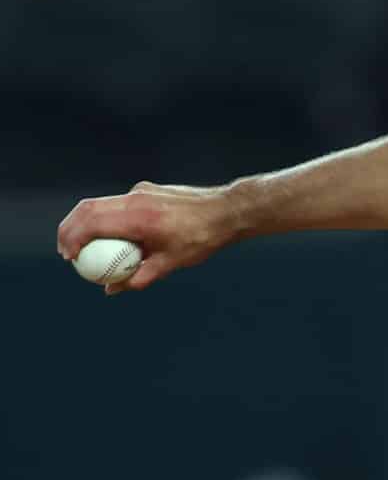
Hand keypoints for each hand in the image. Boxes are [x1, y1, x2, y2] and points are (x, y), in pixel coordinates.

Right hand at [57, 182, 235, 293]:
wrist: (228, 210)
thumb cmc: (202, 238)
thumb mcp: (171, 263)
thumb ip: (139, 277)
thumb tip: (111, 290)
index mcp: (139, 216)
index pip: (92, 222)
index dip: (73, 238)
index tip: (69, 257)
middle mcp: (135, 198)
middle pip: (88, 208)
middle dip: (70, 229)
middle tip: (67, 252)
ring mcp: (141, 191)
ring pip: (101, 203)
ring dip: (86, 222)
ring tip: (84, 246)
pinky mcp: (147, 190)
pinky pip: (118, 203)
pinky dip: (107, 218)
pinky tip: (114, 238)